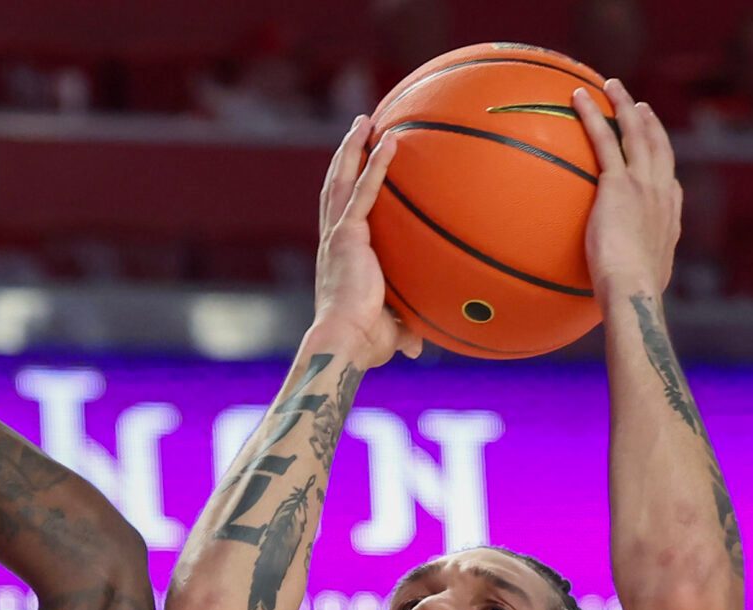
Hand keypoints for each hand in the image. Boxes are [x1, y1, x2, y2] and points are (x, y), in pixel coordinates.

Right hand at [311, 117, 420, 369]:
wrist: (345, 342)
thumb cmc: (362, 344)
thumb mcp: (388, 332)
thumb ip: (403, 329)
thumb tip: (417, 345)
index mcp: (340, 256)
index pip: (342, 212)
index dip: (347, 187)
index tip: (356, 166)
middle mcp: (334, 239)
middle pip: (336, 186)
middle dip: (346, 154)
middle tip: (359, 128)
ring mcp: (339, 234)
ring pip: (342, 180)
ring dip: (353, 147)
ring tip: (365, 121)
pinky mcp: (347, 235)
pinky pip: (364, 192)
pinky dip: (376, 164)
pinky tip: (390, 141)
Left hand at [573, 81, 681, 296]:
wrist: (633, 290)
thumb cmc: (632, 300)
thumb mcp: (638, 289)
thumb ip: (629, 283)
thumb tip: (616, 301)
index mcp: (667, 221)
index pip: (670, 187)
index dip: (664, 168)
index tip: (659, 156)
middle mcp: (661, 196)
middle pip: (659, 148)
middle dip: (650, 124)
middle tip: (640, 106)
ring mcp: (643, 185)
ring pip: (636, 133)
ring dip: (625, 105)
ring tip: (613, 86)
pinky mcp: (618, 184)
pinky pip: (604, 140)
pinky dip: (592, 115)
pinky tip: (580, 97)